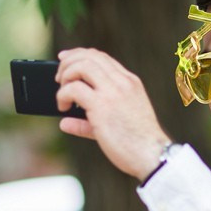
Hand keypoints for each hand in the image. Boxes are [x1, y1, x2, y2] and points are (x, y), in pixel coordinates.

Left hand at [55, 48, 170, 179]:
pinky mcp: (102, 105)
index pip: (102, 58)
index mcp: (130, 83)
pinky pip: (74, 89)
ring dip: (65, 74)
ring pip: (82, 65)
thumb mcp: (116, 123)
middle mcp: (122, 82)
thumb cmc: (137, 144)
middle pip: (90, 56)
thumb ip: (89, 121)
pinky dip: (63, 95)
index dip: (80, 55)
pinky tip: (62, 108)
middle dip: (68, 61)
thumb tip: (65, 123)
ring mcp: (113, 92)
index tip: (66, 59)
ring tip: (61, 92)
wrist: (152, 155)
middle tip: (58, 77)